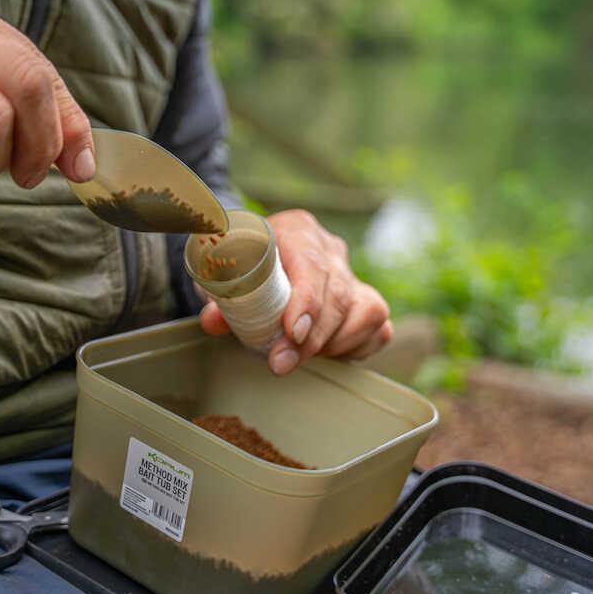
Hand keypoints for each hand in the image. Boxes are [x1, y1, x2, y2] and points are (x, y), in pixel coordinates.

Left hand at [199, 209, 393, 373]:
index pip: (311, 263)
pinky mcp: (365, 300)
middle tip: (281, 362)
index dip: (307, 301)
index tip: (293, 333)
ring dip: (334, 343)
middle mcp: (330, 249)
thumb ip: (218, 299)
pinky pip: (378, 327)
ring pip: (367, 310)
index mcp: (296, 230)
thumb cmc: (238, 269)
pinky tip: (327, 354)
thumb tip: (214, 321)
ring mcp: (352, 275)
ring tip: (301, 356)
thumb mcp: (221, 278)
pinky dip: (355, 347)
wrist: (253, 261)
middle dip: (312, 337)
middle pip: (338, 293)